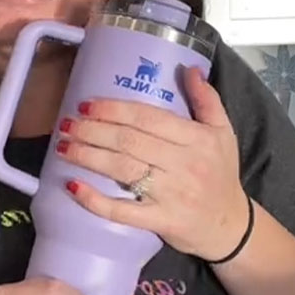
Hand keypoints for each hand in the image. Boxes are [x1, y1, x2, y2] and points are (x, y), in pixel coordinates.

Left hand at [57, 67, 249, 261]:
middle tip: (66, 124)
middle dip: (93, 131)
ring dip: (88, 157)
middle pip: (129, 141)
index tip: (87, 105)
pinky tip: (73, 186)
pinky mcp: (161, 221)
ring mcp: (171, 195)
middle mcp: (184, 164)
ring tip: (63, 147)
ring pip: (122, 170)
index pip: (148, 118)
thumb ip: (207, 99)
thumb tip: (189, 68)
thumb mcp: (223, 132)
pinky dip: (96, 199)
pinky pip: (123, 211)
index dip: (114, 109)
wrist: (231, 226)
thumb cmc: (222, 174)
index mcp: (196, 139)